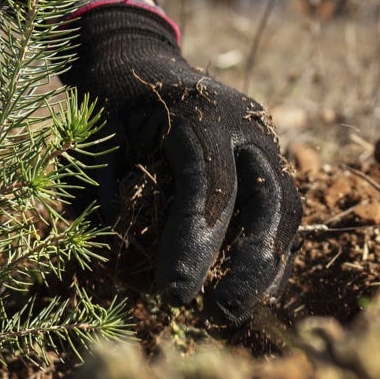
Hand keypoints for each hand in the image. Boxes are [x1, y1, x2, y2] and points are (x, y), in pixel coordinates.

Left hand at [63, 0, 301, 324]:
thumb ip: (100, 188)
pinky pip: (283, 216)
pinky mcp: (273, 165)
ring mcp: (267, 144)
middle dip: (249, 265)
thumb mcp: (92, 138)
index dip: (195, 243)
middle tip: (219, 315)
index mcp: (199, 112)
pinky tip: (252, 297)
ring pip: (286, 211)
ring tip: (236, 315)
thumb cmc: (112, 106)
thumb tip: (120, 246)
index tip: (175, 295)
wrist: (142, 63)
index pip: (210, 184)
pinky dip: (271, 258)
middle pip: (268, 200)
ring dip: (267, 269)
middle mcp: (246, 126)